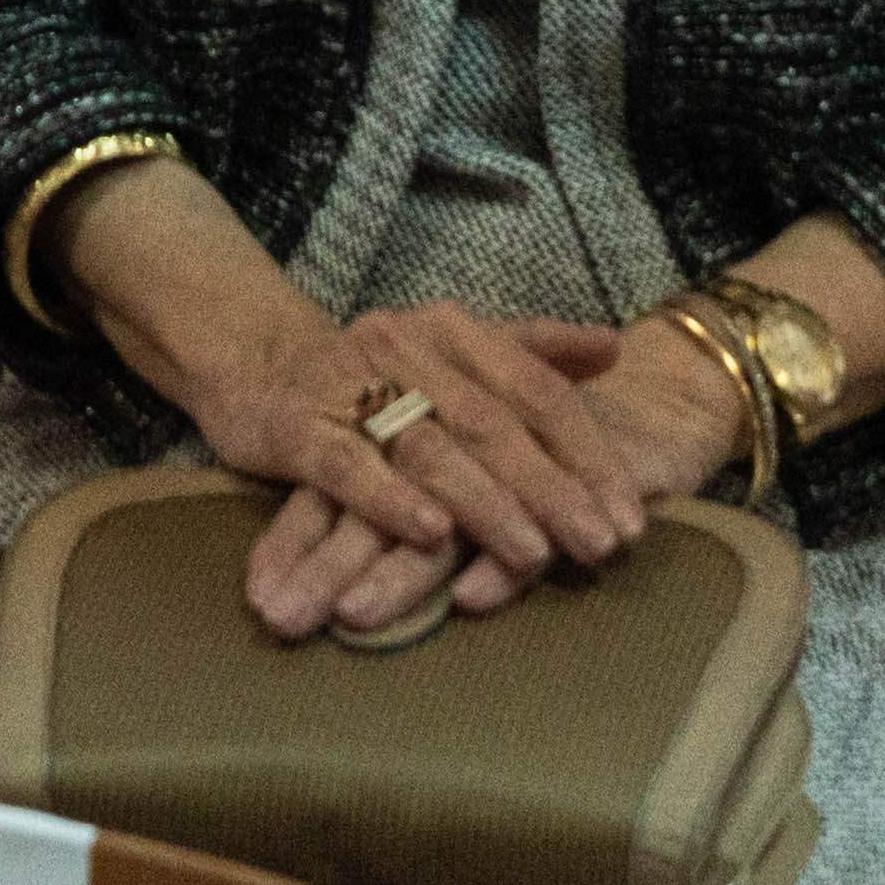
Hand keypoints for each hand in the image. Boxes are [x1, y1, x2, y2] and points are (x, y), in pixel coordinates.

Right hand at [194, 296, 655, 642]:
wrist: (254, 360)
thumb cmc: (373, 372)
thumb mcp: (453, 351)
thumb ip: (532, 351)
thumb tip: (614, 348)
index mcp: (452, 330)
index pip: (536, 390)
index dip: (587, 453)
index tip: (630, 516)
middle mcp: (405, 347)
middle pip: (491, 423)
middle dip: (551, 489)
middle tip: (599, 547)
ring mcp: (349, 384)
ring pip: (430, 448)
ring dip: (487, 505)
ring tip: (535, 554)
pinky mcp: (298, 426)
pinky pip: (349, 467)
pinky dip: (392, 501)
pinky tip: (434, 535)